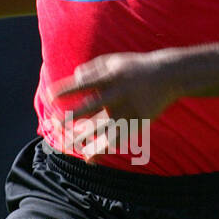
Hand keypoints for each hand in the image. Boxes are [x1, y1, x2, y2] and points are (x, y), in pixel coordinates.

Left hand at [49, 50, 179, 157]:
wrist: (168, 75)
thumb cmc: (135, 67)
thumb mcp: (114, 60)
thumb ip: (92, 68)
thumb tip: (74, 78)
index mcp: (111, 76)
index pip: (84, 84)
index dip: (66, 90)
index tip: (50, 97)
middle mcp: (118, 93)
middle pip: (91, 106)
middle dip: (72, 116)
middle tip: (56, 125)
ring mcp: (128, 109)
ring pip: (103, 127)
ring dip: (85, 138)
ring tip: (69, 146)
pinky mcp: (137, 121)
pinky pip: (117, 138)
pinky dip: (103, 149)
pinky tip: (90, 158)